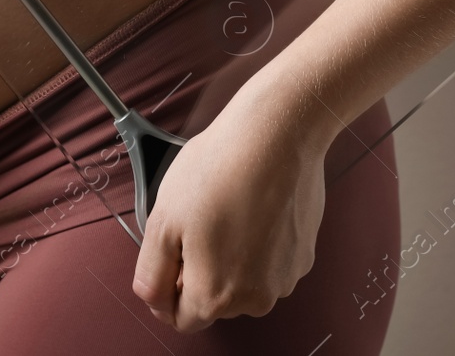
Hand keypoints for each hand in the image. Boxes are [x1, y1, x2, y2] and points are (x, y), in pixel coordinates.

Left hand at [131, 69, 334, 332]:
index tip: (168, 255)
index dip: (167, 288)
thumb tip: (153, 298)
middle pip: (214, 300)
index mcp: (217, 297)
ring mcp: (284, 277)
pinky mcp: (303, 254)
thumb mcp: (162, 221)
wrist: (275, 136)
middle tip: (195, 222)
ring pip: (243, 279)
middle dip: (199, 269)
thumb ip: (151, 273)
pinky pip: (269, 259)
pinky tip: (250, 205)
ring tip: (225, 208)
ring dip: (229, 255)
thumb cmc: (219, 171)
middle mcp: (256, 299)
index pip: (182, 319)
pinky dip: (257, 240)